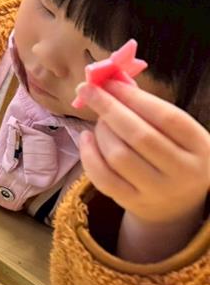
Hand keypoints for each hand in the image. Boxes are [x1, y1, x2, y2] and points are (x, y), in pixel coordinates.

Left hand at [78, 81, 209, 260]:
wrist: (176, 202)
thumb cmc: (171, 152)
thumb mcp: (174, 132)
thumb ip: (147, 107)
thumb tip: (108, 81)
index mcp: (200, 146)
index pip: (166, 117)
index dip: (134, 97)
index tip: (108, 82)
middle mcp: (184, 172)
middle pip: (139, 136)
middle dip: (108, 108)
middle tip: (86, 89)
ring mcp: (159, 191)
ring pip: (118, 156)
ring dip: (100, 131)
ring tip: (98, 121)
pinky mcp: (134, 203)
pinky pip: (103, 177)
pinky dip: (88, 154)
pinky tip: (87, 138)